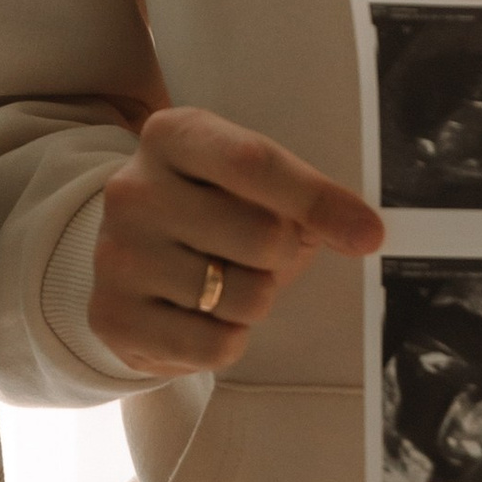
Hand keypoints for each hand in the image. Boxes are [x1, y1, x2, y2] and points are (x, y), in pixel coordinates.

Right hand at [88, 106, 381, 379]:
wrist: (133, 261)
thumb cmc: (212, 214)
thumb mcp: (252, 187)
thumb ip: (305, 200)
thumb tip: (365, 232)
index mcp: (170, 137)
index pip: (252, 162)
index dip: (316, 199)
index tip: (368, 234)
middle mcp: (132, 189)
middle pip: (260, 235)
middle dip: (282, 256)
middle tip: (259, 255)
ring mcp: (116, 255)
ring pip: (243, 296)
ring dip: (255, 300)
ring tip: (223, 283)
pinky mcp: (113, 316)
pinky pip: (215, 345)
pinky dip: (229, 339)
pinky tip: (202, 316)